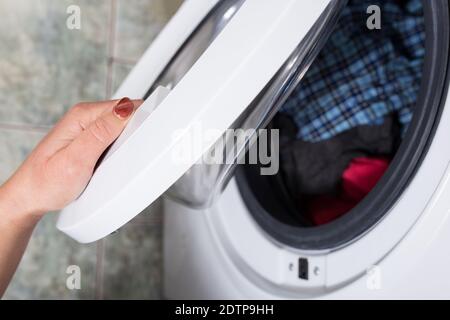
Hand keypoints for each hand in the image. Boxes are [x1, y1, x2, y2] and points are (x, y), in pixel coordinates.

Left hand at [0, 98, 141, 219]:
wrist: (30, 198)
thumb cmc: (46, 183)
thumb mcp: (76, 159)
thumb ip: (101, 133)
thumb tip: (125, 110)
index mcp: (82, 116)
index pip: (124, 106)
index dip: (142, 118)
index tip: (151, 134)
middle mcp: (85, 119)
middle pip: (126, 114)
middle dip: (138, 129)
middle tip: (140, 151)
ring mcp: (88, 130)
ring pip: (123, 127)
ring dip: (131, 140)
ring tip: (131, 156)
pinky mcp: (90, 141)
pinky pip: (115, 138)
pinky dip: (122, 148)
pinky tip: (120, 159)